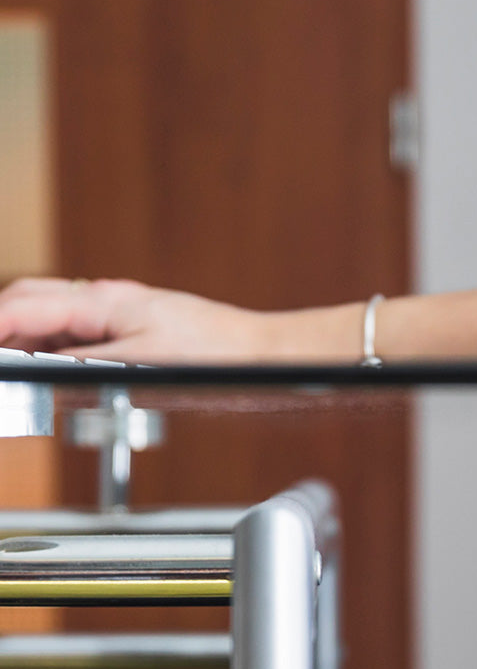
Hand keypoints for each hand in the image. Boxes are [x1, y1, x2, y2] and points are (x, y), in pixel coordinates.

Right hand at [0, 277, 271, 361]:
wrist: (260, 354)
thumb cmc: (216, 353)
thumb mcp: (142, 364)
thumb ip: (84, 363)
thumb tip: (38, 365)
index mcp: (102, 301)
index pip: (24, 307)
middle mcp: (105, 300)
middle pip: (29, 303)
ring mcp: (116, 313)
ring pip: (50, 317)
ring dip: (22, 337)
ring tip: (12, 363)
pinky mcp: (130, 329)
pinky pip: (75, 333)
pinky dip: (51, 347)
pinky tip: (49, 368)